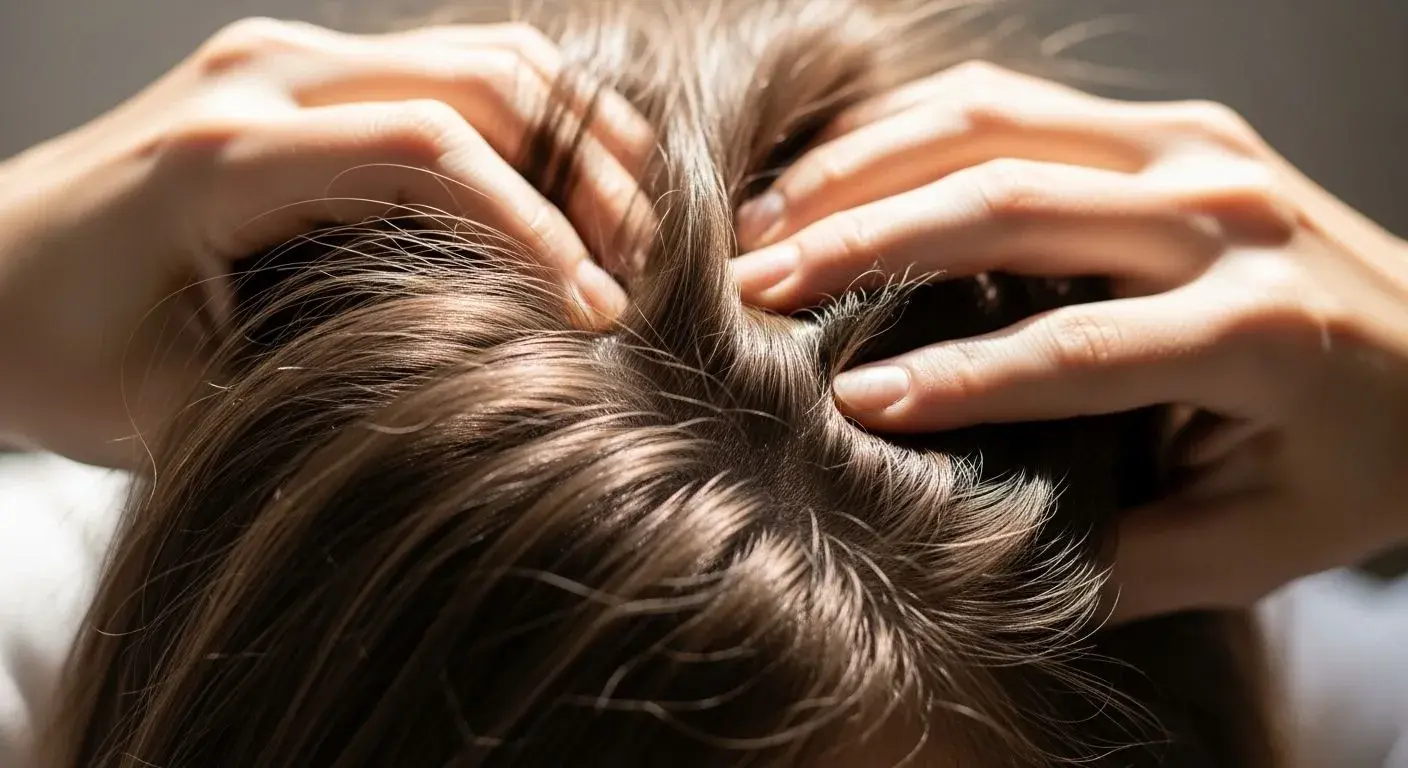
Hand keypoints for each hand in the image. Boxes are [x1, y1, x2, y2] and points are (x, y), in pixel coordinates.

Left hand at [0, 18, 650, 467]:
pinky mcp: (297, 74)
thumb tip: (471, 390)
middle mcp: (262, 77)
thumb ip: (320, 386)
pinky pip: (446, 67)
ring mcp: (281, 60)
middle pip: (478, 80)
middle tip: (640, 269)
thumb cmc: (53, 348)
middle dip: (583, 175)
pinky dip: (528, 122)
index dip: (537, 230)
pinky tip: (564, 193)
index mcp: (226, 153)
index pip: (430, 151)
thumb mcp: (174, 406)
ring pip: (478, 57)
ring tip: (625, 229)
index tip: (594, 312)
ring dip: (571, 135)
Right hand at [730, 62, 1407, 621]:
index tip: (848, 402)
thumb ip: (1126, 561)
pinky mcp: (1169, 122)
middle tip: (757, 283)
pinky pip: (1011, 100)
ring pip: (994, 122)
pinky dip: (909, 127)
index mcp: (1260, 331)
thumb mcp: (1259, 545)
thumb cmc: (1352, 461)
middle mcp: (1225, 214)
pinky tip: (835, 170)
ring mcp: (1195, 145)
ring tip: (767, 218)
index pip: (1073, 350)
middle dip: (863, 242)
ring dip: (865, 166)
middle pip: (1011, 205)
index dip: (951, 379)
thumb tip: (979, 557)